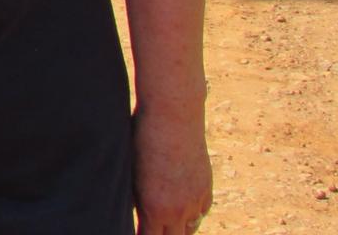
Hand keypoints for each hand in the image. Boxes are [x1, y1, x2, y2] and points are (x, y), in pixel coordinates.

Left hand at [132, 104, 211, 234]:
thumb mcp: (131, 171)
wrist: (173, 115)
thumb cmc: (141, 137)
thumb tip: (139, 210)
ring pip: (189, 229)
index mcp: (153, 208)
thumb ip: (137, 197)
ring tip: (166, 224)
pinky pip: (200, 212)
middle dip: (161, 234)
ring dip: (177, 228)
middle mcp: (177, 211)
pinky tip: (182, 209)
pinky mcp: (206, 188)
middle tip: (152, 226)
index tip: (137, 231)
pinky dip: (192, 213)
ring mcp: (195, 200)